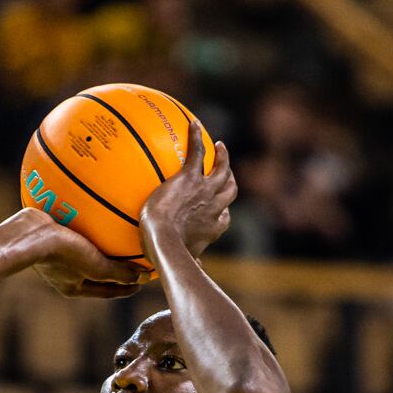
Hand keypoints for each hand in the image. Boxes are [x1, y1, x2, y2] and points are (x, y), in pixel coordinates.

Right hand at [16, 209, 147, 298]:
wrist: (27, 234)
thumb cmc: (62, 253)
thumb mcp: (96, 266)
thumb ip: (119, 273)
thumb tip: (143, 277)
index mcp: (73, 287)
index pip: (106, 292)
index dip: (125, 289)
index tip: (141, 284)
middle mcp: (62, 275)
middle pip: (94, 273)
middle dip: (111, 269)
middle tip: (130, 262)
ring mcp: (53, 257)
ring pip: (82, 253)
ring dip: (98, 248)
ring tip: (112, 237)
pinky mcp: (47, 236)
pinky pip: (73, 233)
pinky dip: (85, 228)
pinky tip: (93, 213)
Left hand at [138, 132, 235, 259]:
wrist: (163, 240)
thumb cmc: (167, 255)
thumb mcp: (180, 260)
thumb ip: (188, 262)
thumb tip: (190, 270)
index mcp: (214, 228)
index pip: (223, 217)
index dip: (222, 211)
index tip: (219, 209)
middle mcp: (215, 207)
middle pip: (229, 190)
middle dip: (229, 180)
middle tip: (225, 171)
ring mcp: (204, 190)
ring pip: (221, 170)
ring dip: (223, 157)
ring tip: (220, 147)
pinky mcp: (190, 178)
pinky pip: (197, 152)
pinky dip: (197, 137)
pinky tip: (194, 123)